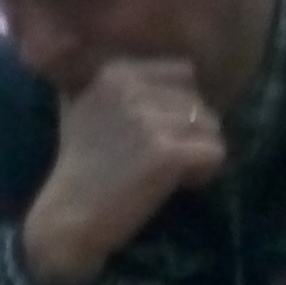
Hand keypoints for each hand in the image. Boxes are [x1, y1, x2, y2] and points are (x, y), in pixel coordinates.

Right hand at [21, 58, 225, 284]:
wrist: (70, 216)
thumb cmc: (79, 167)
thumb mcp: (82, 107)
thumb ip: (114, 85)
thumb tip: (156, 68)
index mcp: (117, 71)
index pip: (183, 73)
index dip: (179, 106)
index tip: (156, 135)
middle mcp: (132, 87)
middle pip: (199, 101)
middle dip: (190, 132)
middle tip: (163, 160)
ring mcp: (150, 119)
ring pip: (211, 126)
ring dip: (197, 153)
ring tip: (169, 174)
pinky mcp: (166, 152)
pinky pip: (215, 153)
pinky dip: (203, 173)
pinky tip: (177, 185)